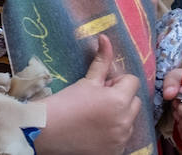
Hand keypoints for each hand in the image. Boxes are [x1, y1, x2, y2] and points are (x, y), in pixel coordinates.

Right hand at [37, 35, 143, 154]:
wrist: (47, 130)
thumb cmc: (66, 103)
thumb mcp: (87, 81)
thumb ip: (102, 60)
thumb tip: (105, 37)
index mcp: (119, 99)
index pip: (132, 82)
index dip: (116, 82)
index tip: (101, 87)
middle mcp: (125, 120)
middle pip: (134, 101)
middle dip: (121, 99)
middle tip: (98, 101)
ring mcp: (121, 139)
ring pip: (130, 120)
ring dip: (119, 116)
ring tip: (96, 117)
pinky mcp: (115, 151)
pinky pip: (123, 137)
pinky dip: (114, 133)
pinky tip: (96, 131)